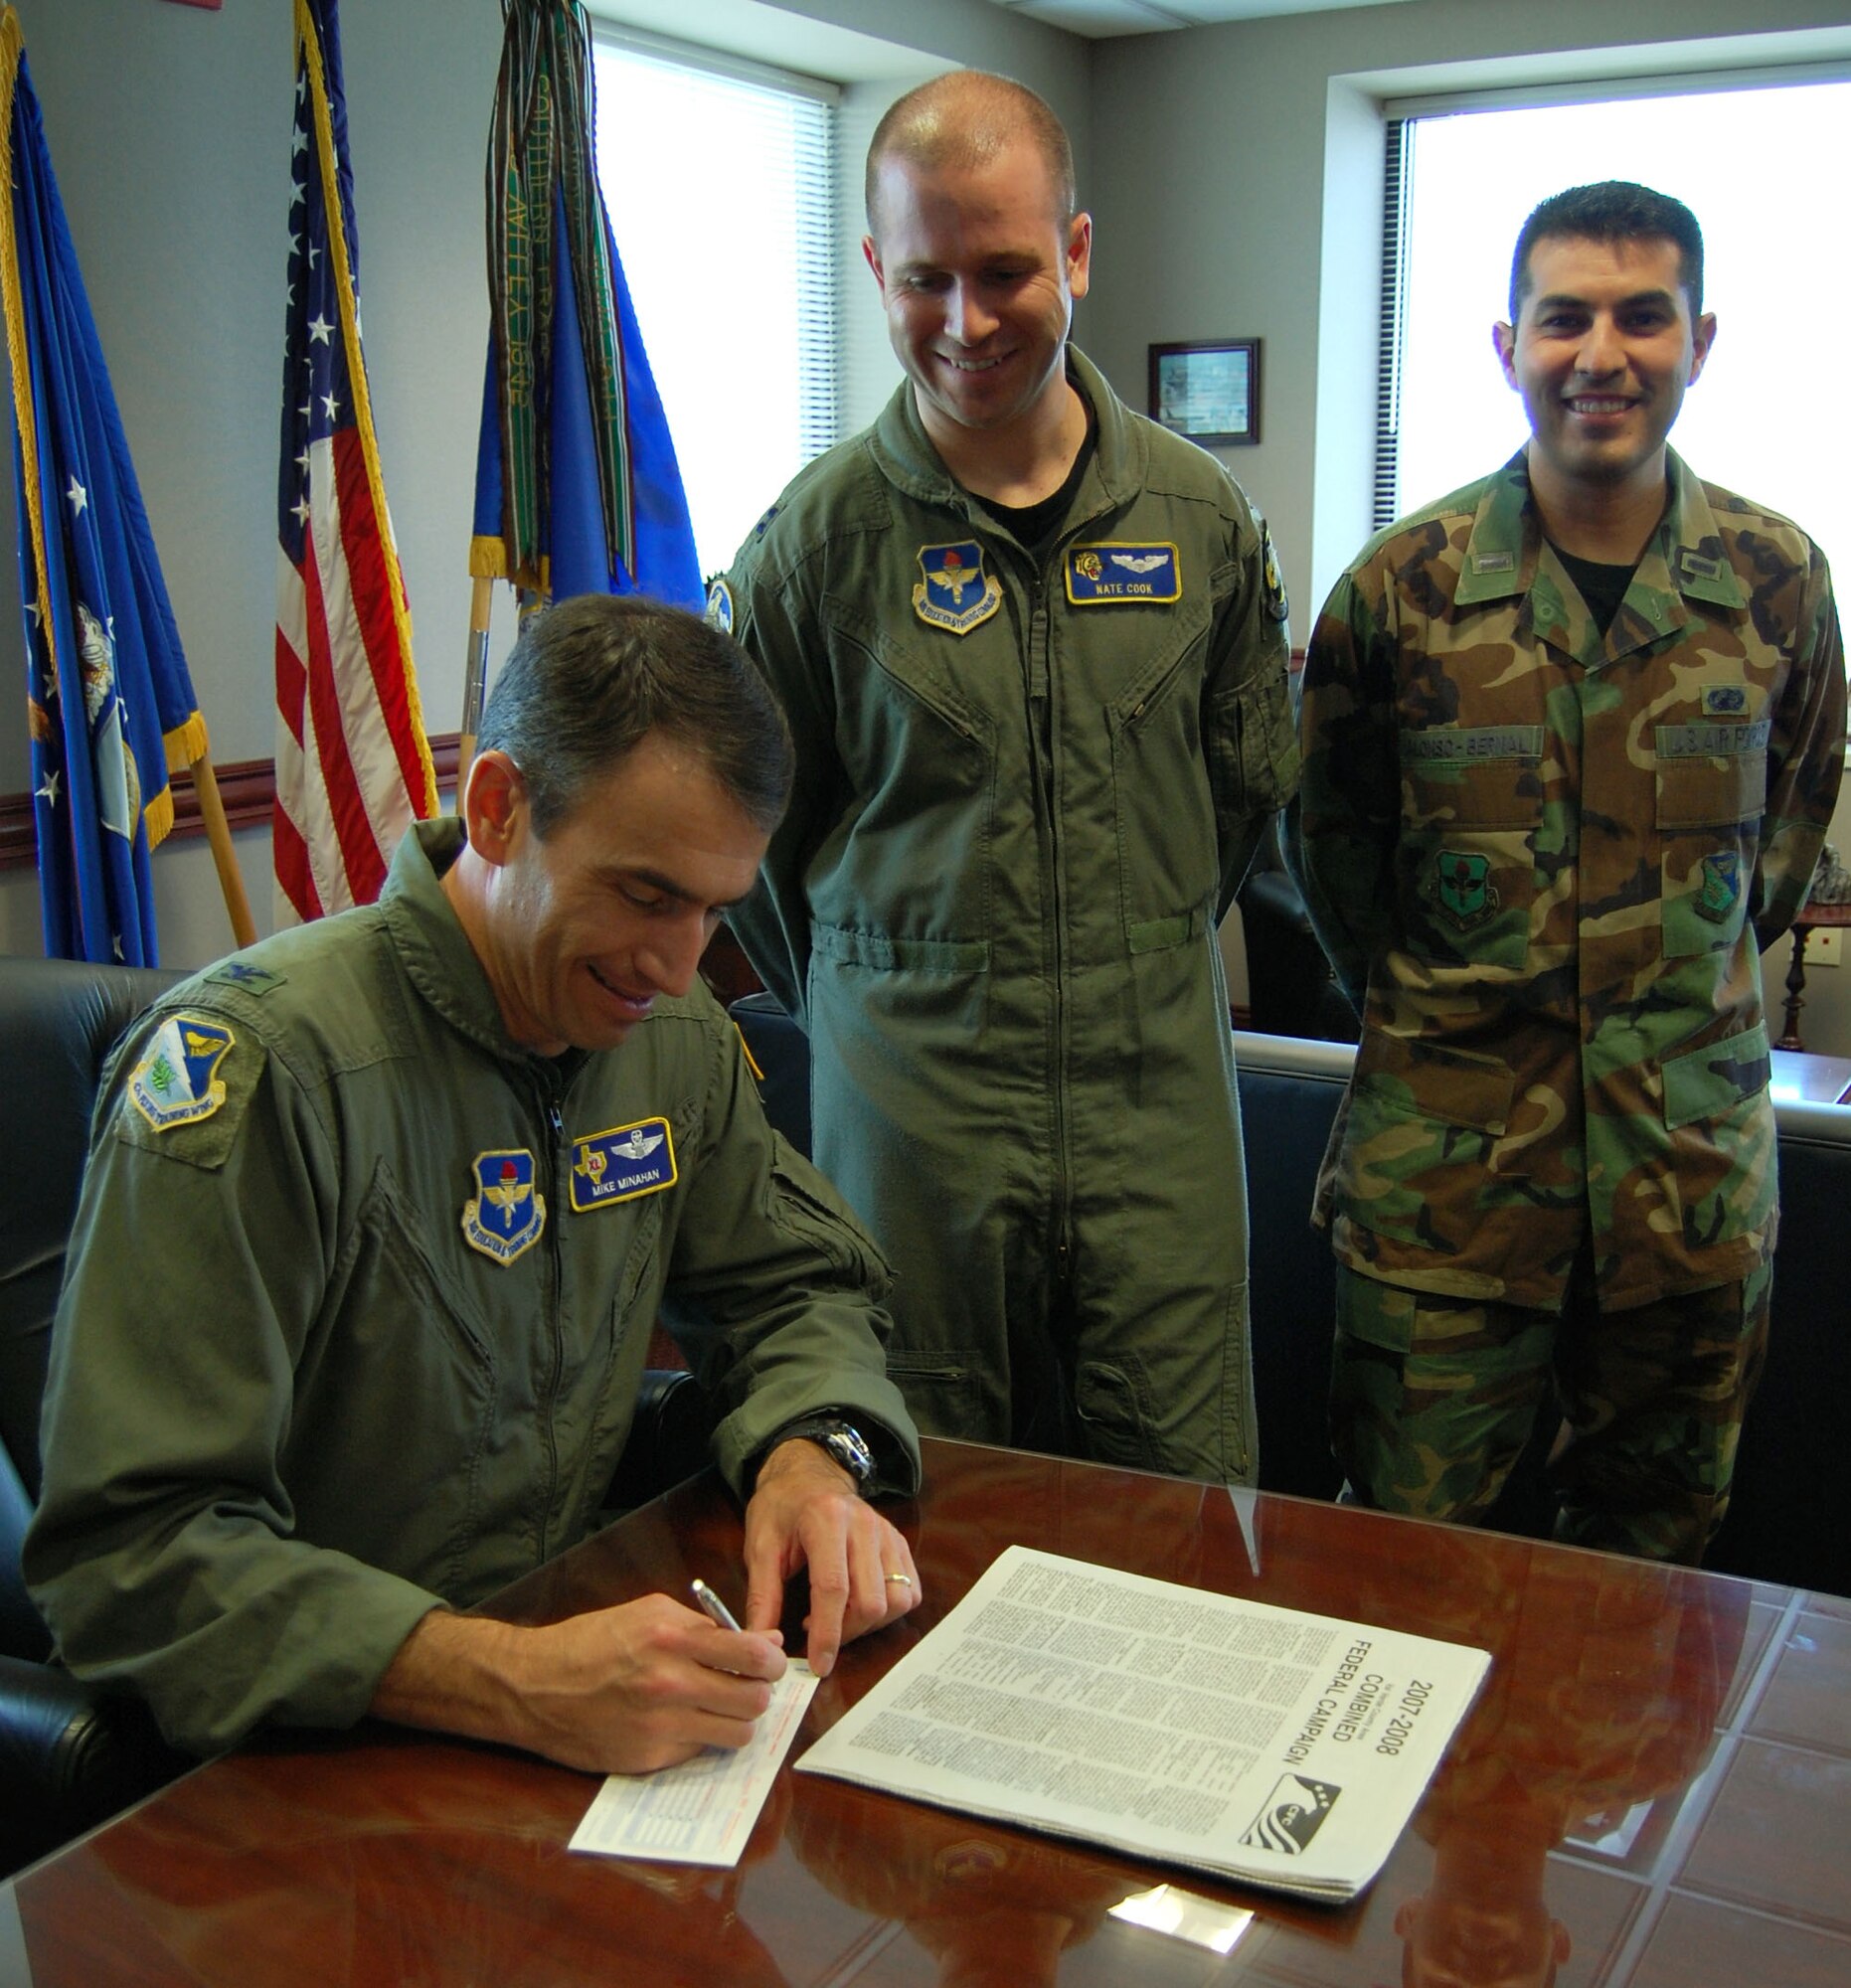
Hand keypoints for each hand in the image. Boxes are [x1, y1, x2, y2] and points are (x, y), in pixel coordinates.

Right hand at [373, 1594, 785, 1775]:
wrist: (533, 1687)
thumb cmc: (591, 1643)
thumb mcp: (647, 1613)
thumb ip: (706, 1626)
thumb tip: (763, 1640)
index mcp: (672, 1638)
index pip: (753, 1655)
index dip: (771, 1660)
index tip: (769, 1661)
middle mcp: (670, 1684)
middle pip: (754, 1701)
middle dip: (758, 1693)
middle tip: (746, 1686)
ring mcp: (660, 1727)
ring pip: (737, 1735)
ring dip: (736, 1722)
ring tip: (718, 1707)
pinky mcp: (648, 1759)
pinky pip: (699, 1752)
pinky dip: (699, 1738)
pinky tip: (679, 1723)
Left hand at [741, 1438, 920, 1676]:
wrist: (807, 1474)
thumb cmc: (781, 1509)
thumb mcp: (760, 1547)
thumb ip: (762, 1597)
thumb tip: (762, 1644)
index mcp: (826, 1519)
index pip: (834, 1588)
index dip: (827, 1634)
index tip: (817, 1664)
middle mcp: (865, 1524)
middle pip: (871, 1600)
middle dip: (847, 1632)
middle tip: (818, 1634)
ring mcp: (887, 1533)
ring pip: (898, 1599)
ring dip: (870, 1624)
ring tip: (839, 1619)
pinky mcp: (899, 1542)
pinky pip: (910, 1590)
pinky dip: (889, 1610)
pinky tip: (859, 1605)